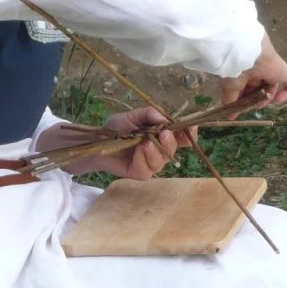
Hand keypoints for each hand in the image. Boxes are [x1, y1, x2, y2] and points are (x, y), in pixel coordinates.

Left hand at [35, 107, 193, 178]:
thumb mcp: (132, 116)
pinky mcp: (140, 173)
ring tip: (146, 143)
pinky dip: (144, 159)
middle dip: (172, 142)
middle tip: (165, 134)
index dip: (189, 133)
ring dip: (156, 151)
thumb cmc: (115, 128)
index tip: (190, 128)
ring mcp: (151, 163)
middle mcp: (160, 149)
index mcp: (162, 134)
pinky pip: (148, 169)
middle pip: (175, 149)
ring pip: (163, 160)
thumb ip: (149, 114)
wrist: (96, 142)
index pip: (183, 136)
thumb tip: (165, 118)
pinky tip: (137, 151)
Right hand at [219, 33, 286, 105]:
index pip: (248, 87)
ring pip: (272, 86)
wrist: (241, 54)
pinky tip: (277, 100)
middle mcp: (259, 69)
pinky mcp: (283, 70)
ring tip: (260, 100)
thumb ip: (230, 102)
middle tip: (250, 104)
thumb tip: (230, 116)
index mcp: (245, 70)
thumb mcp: (229, 88)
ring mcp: (272, 69)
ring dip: (266, 98)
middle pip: (260, 88)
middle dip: (255, 99)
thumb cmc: (232, 69)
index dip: (246, 98)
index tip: (241, 105)